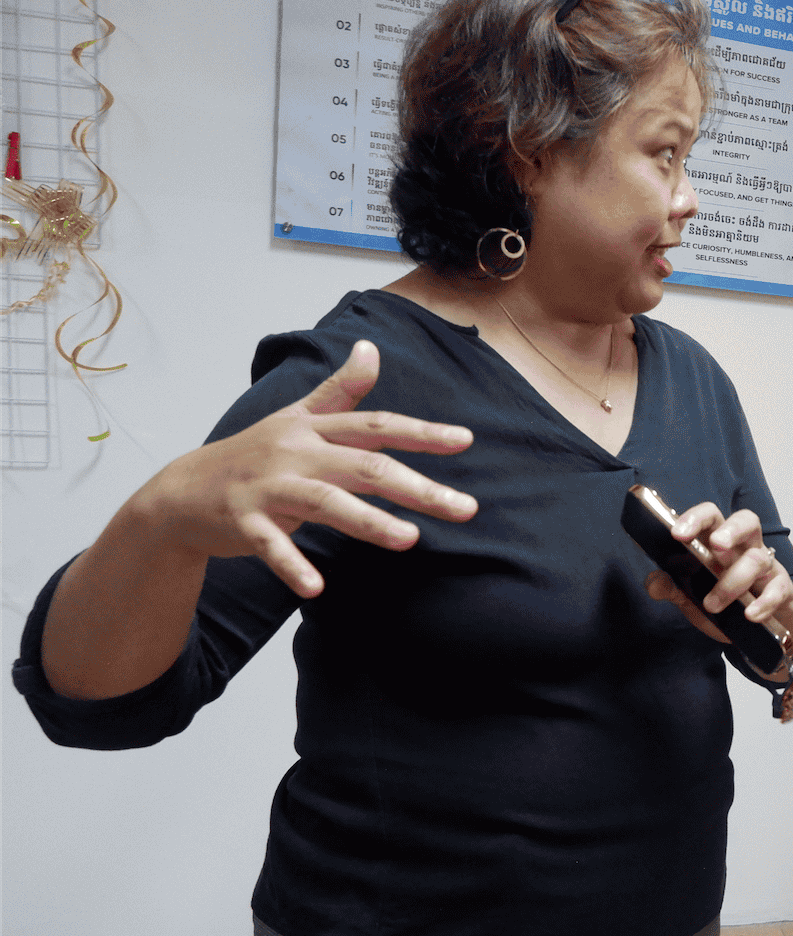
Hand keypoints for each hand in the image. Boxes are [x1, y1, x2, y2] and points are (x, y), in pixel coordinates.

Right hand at [127, 339, 475, 597]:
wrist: (182, 491)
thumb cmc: (252, 454)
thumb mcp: (295, 417)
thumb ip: (339, 389)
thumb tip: (372, 348)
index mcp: (312, 428)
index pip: (375, 425)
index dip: (421, 432)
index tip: (466, 440)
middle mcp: (294, 452)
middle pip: (364, 466)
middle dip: (418, 487)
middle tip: (466, 509)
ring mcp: (267, 486)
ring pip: (324, 502)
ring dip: (368, 521)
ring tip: (410, 539)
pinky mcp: (243, 521)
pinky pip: (270, 545)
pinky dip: (292, 565)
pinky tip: (317, 587)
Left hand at [644, 503, 792, 649]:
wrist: (759, 632)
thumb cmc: (725, 604)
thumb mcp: (692, 598)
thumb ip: (672, 589)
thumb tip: (653, 582)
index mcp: (720, 543)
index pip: (712, 517)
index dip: (696, 518)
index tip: (677, 533)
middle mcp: (745, 549)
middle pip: (747, 521)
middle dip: (731, 530)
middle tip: (716, 545)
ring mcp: (766, 568)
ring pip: (758, 559)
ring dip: (734, 581)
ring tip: (713, 604)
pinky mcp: (782, 589)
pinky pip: (778, 589)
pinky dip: (764, 602)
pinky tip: (750, 615)